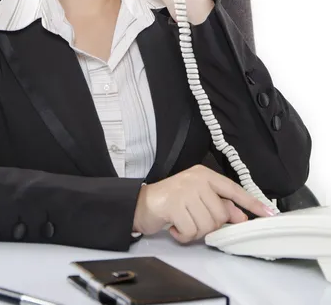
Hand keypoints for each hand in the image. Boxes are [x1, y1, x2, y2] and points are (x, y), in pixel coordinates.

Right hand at [132, 165, 275, 243]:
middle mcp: (196, 179)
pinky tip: (174, 226)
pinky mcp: (174, 204)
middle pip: (220, 214)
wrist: (141, 203)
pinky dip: (183, 235)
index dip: (252, 203)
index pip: (233, 189)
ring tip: (182, 221)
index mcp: (204, 175)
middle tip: (192, 219)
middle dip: (208, 224)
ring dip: (194, 231)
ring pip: (207, 224)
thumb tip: (241, 216)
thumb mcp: (197, 200)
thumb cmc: (171, 201)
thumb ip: (219, 205)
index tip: (268, 213)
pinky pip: (191, 231)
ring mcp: (185, 190)